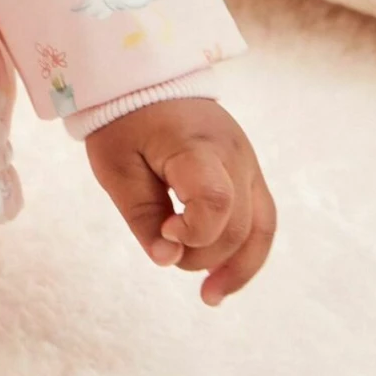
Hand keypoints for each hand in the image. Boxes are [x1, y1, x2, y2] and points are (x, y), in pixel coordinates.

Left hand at [84, 98, 276, 305]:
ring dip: (237, 266)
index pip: (217, 201)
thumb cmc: (124, 121)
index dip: (194, 231)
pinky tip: (223, 278)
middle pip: (237, 223)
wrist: (144, 78)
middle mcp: (234, 154)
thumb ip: (141, 216)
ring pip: (260, 227)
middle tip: (165, 249)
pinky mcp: (248, 171)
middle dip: (203, 253)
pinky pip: (260, 218)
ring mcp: (247, 162)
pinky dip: (245, 251)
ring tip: (209, 297)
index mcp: (197, 146)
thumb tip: (166, 262)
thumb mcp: (115, 167)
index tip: (165, 231)